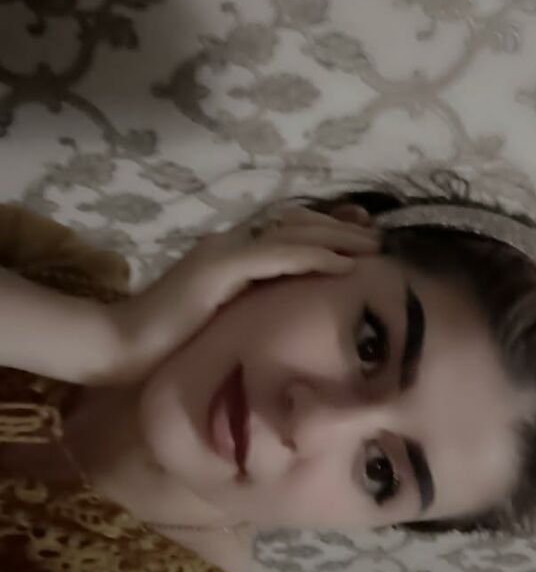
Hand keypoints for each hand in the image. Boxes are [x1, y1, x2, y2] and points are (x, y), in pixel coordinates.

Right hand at [107, 206, 377, 382]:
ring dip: (336, 238)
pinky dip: (314, 257)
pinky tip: (344, 265)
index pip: (284, 230)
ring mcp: (224, 252)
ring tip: (373, 247)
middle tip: (376, 233)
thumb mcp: (220, 319)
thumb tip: (281, 315)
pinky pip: (278, 257)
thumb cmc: (168, 343)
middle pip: (294, 223)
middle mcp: (229, 243)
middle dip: (339, 226)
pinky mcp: (220, 270)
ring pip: (292, 234)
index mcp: (229, 253)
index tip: (360, 234)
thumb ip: (248, 307)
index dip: (324, 228)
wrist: (122, 347)